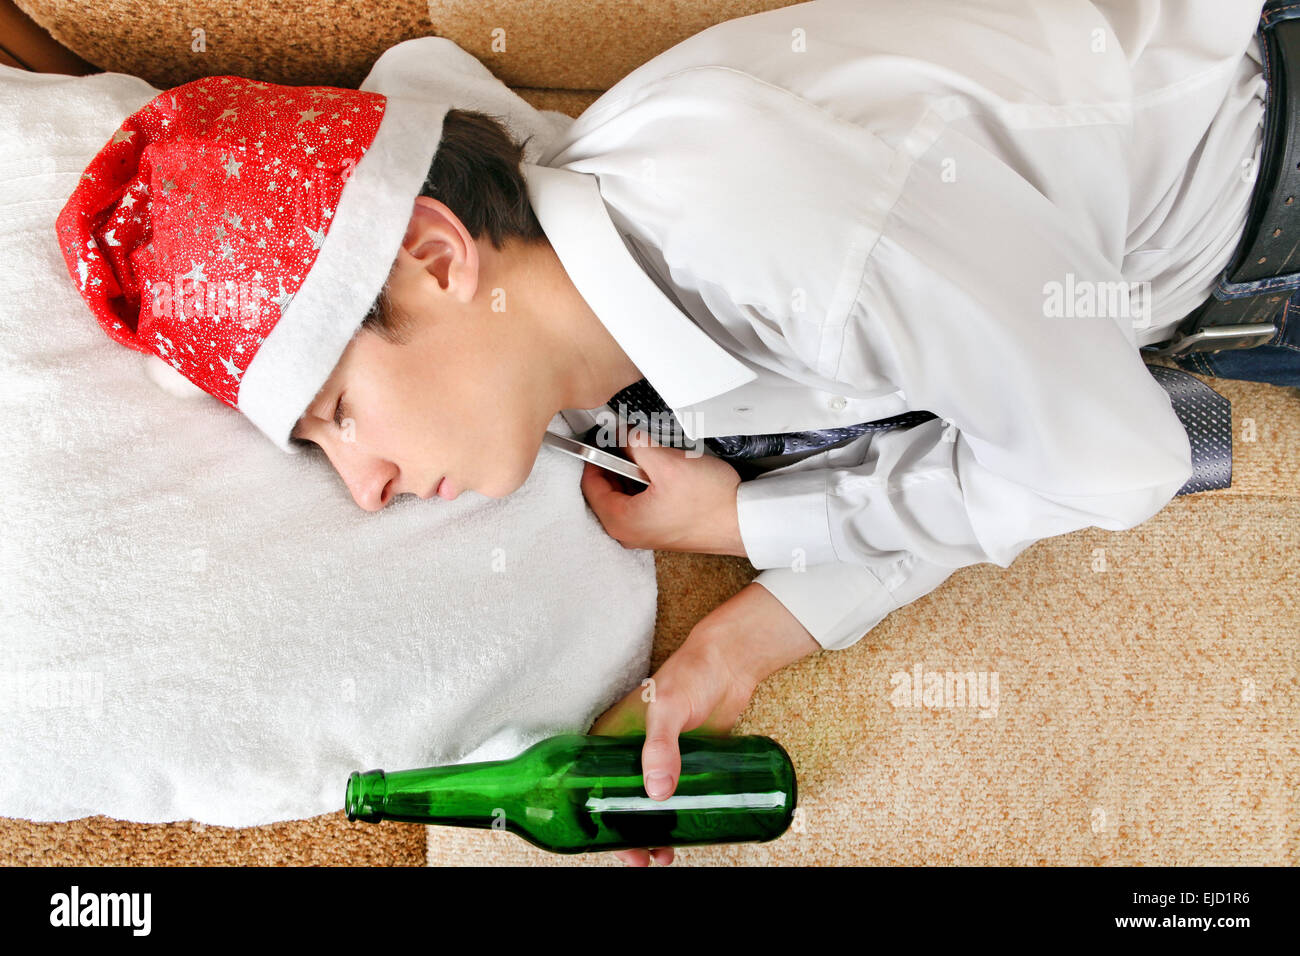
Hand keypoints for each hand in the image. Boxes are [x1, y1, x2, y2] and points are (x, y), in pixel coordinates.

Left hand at [580, 427, 746, 556]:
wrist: (744, 523)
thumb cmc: (711, 503)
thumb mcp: (667, 463)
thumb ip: (635, 444)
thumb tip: (620, 434)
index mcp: (621, 522)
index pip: (590, 484)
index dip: (595, 456)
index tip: (604, 438)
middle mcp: (628, 533)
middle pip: (607, 489)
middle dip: (618, 463)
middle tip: (633, 444)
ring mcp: (645, 533)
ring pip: (626, 494)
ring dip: (635, 472)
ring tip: (656, 458)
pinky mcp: (662, 528)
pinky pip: (643, 501)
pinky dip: (648, 484)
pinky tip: (667, 473)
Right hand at [589, 627, 758, 866]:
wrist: (731, 663)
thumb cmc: (691, 673)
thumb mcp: (667, 707)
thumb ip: (661, 746)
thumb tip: (657, 792)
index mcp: (613, 736)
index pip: (592, 783)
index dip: (596, 816)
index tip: (610, 843)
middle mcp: (631, 751)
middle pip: (619, 801)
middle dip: (627, 834)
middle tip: (642, 858)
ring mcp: (661, 759)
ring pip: (648, 805)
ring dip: (652, 832)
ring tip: (664, 855)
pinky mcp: (688, 764)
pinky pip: (677, 797)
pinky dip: (676, 820)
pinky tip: (684, 837)